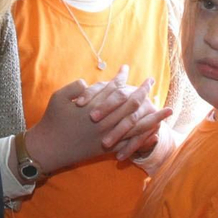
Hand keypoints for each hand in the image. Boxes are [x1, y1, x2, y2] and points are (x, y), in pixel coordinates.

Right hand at [25, 66, 171, 172]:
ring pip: (135, 126)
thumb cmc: (52, 121)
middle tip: (152, 81)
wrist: (50, 148)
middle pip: (129, 105)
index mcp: (93, 108)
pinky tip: (155, 133)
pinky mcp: (107, 149)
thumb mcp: (58, 98)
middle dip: (142, 92)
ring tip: (168, 110)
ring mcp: (108, 136)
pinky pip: (130, 143)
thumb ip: (75, 88)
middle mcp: (104, 122)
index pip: (112, 90)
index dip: (121, 78)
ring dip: (153, 117)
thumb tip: (88, 82)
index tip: (127, 68)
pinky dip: (144, 138)